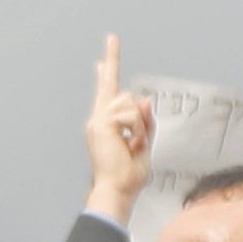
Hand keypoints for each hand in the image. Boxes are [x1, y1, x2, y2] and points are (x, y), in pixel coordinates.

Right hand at [82, 35, 154, 221]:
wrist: (116, 189)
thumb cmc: (128, 174)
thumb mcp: (143, 144)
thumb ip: (145, 121)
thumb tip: (144, 98)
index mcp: (104, 124)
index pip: (105, 93)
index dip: (105, 74)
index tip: (100, 62)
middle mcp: (97, 119)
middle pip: (116, 88)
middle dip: (115, 66)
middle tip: (115, 51)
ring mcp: (97, 120)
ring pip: (129, 101)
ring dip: (138, 124)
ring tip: (132, 145)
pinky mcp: (102, 123)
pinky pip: (131, 114)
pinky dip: (137, 129)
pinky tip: (129, 144)